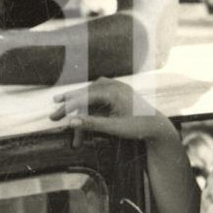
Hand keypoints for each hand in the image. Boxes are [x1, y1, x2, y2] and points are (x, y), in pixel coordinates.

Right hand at [50, 77, 167, 147]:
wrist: (157, 126)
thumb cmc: (138, 127)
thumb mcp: (113, 128)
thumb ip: (91, 123)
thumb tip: (71, 122)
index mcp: (113, 92)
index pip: (84, 97)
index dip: (68, 107)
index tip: (56, 116)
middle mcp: (115, 85)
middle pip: (86, 91)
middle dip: (70, 101)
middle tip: (54, 106)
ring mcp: (118, 86)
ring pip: (92, 90)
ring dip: (79, 97)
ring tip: (64, 101)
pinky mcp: (120, 90)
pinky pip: (100, 90)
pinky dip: (89, 97)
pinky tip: (83, 100)